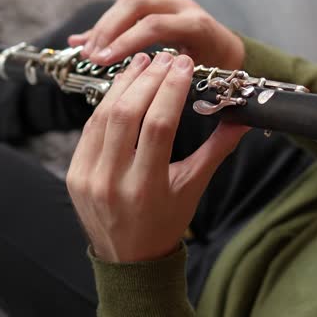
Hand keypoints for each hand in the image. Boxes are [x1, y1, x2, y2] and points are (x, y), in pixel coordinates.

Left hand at [66, 51, 248, 262]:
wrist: (128, 259)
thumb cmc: (166, 222)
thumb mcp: (193, 188)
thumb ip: (216, 150)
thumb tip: (241, 117)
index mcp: (147, 189)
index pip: (158, 126)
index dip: (171, 90)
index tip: (184, 66)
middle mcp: (113, 183)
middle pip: (127, 115)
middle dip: (148, 79)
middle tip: (165, 57)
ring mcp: (88, 178)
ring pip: (103, 116)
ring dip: (124, 84)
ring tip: (144, 61)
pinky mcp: (74, 173)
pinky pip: (90, 129)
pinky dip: (106, 103)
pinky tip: (123, 86)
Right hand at [68, 0, 245, 71]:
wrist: (233, 55)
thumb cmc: (220, 75)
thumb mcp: (203, 80)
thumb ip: (174, 81)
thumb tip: (140, 89)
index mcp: (197, 25)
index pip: (154, 25)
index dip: (125, 42)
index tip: (103, 61)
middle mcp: (183, 7)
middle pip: (137, 4)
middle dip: (109, 29)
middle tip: (91, 55)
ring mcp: (170, 3)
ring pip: (129, 4)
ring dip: (104, 26)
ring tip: (85, 51)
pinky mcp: (158, 6)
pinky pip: (127, 10)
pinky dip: (105, 26)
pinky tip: (82, 40)